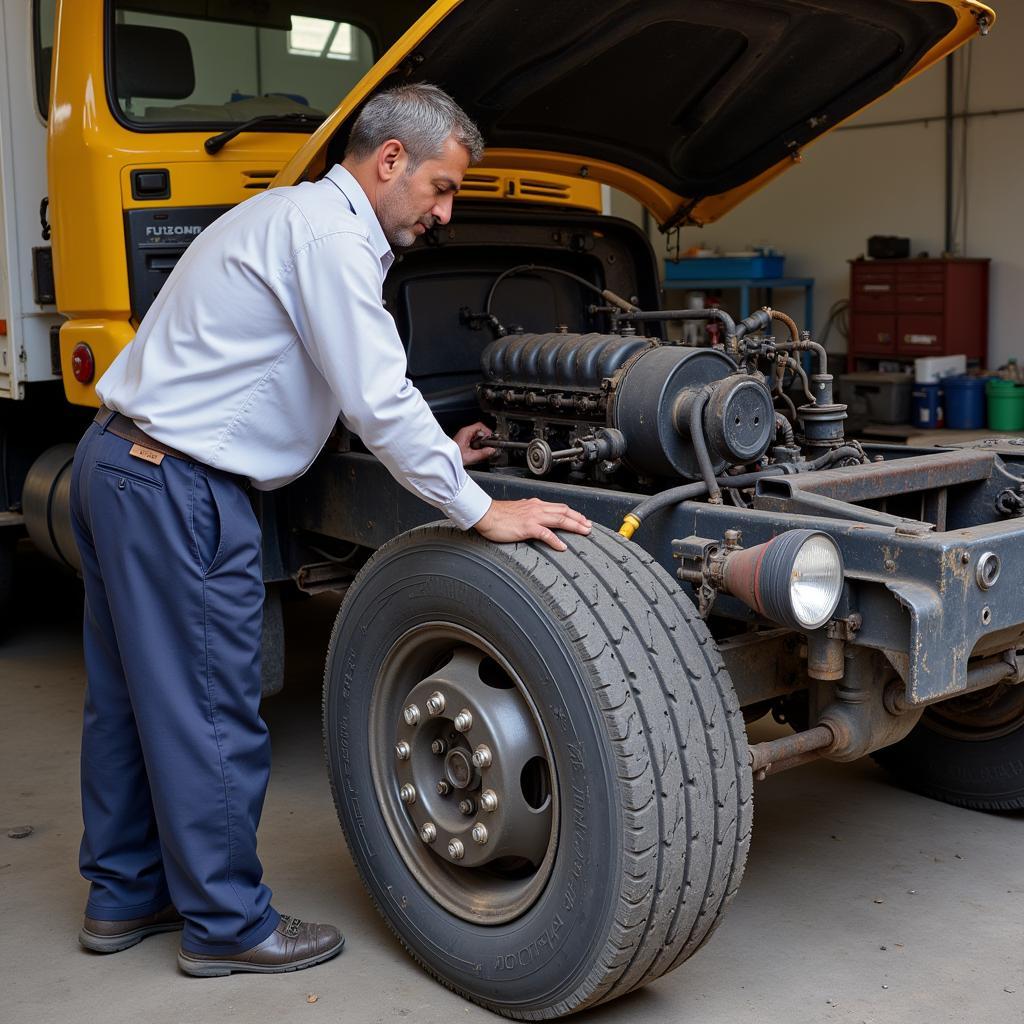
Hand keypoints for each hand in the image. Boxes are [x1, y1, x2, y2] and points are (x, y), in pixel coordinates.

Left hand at [454, 422, 496, 465]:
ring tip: (484, 449)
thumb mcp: (470, 456)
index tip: (492, 438)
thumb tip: (492, 450)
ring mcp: (463, 437)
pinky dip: (477, 444)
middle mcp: (464, 433)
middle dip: (485, 438)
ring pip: (476, 436)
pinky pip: (473, 440)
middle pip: (479, 431)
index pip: (480, 426)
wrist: (444, 461)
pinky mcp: (463, 442)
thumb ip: (483, 453)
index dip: (488, 431)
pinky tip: (478, 451)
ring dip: (481, 442)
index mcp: (465, 432)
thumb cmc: (452, 457)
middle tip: (489, 445)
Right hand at [473, 498, 591, 551]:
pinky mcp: (527, 527)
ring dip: (574, 526)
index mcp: (535, 505)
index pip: (559, 507)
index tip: (582, 519)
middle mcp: (537, 508)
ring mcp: (533, 517)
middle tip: (589, 526)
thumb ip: (528, 512)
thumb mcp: (518, 511)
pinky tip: (562, 546)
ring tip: (584, 532)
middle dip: (579, 519)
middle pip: (564, 512)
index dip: (573, 513)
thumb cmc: (497, 514)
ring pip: (560, 519)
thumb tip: (535, 515)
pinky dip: (556, 540)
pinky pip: (545, 534)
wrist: (485, 514)